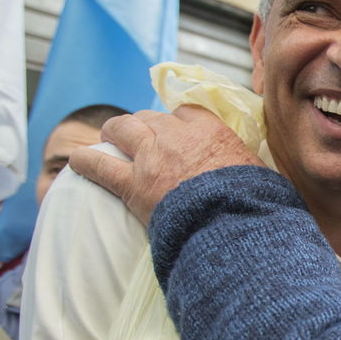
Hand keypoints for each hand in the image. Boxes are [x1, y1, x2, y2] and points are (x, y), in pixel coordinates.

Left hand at [70, 106, 264, 225]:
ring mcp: (150, 158)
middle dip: (145, 125)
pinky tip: (77, 161)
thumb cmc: (253, 203)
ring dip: (114, 132)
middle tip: (142, 138)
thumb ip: (251, 165)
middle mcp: (176, 136)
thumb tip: (263, 177)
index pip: (186, 111)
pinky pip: (98, 165)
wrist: (229, 227)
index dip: (179, 121)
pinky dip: (85, 161)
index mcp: (210, 130)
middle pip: (150, 117)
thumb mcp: (261, 174)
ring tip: (110, 139)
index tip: (179, 132)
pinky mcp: (131, 185)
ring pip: (121, 128)